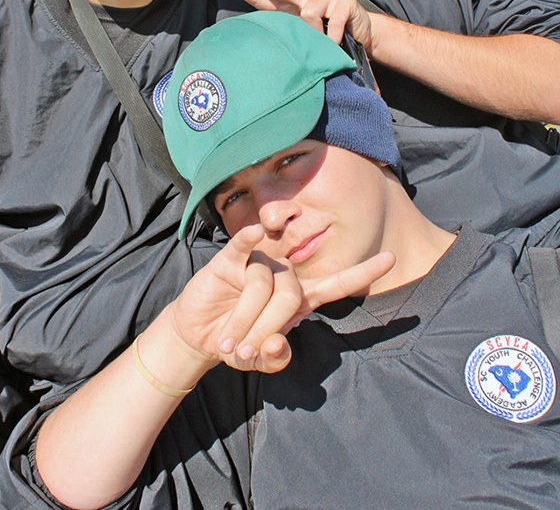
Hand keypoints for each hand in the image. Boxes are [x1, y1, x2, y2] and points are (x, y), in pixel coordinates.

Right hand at [168, 225, 393, 373]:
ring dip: (243, 321)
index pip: (338, 282)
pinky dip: (250, 238)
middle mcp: (284, 276)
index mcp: (300, 298)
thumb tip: (277, 345)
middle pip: (291, 296)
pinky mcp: (231, 260)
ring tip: (227, 342)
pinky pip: (244, 245)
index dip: (363, 272)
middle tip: (244, 352)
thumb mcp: (259, 361)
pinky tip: (256, 232)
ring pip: (263, 286)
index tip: (391, 258)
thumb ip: (275, 360)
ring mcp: (258, 265)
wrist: (200, 335)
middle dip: (266, 330)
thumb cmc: (239, 342)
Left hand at [223, 0, 373, 50]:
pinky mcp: (344, 2)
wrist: (365, 37)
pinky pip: (331, 24)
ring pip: (308, 12)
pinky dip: (333, 39)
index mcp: (295, 9)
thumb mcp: (309, 40)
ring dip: (315, 33)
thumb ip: (294, 39)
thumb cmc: (333, 38)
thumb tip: (276, 46)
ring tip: (326, 43)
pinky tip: (337, 42)